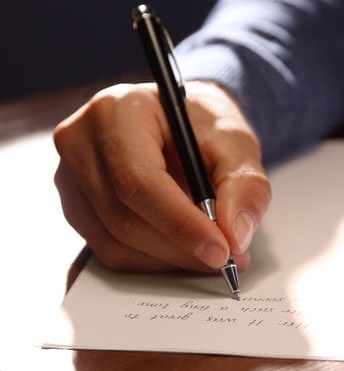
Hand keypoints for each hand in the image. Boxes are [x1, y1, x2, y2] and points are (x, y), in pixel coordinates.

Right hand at [53, 81, 270, 272]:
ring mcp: (70, 176)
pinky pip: (109, 249)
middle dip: (181, 248)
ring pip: (114, 242)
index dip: (181, 224)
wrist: (180, 122)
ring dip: (169, 258)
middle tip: (228, 257)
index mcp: (117, 111)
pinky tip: (183, 249)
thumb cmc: (204, 126)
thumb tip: (235, 235)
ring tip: (211, 252)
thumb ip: (245, 186)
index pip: (139, 182)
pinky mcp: (76, 205)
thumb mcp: (237, 144)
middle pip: (123, 218)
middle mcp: (80, 141)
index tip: (221, 250)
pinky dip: (152, 259)